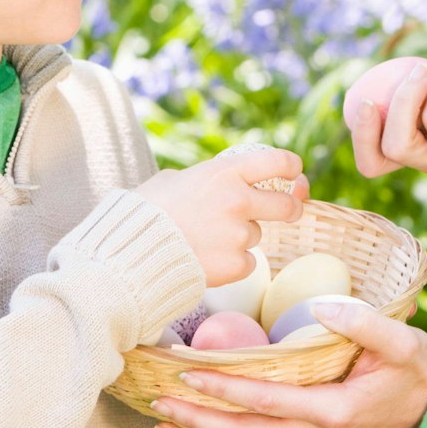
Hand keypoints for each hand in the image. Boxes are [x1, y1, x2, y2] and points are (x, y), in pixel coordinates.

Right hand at [136, 147, 309, 285]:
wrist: (132, 254)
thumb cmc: (145, 213)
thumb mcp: (173, 180)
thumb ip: (203, 179)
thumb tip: (214, 184)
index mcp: (224, 173)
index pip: (276, 162)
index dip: (290, 167)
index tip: (294, 171)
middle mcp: (239, 201)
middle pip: (286, 206)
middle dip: (292, 208)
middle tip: (290, 210)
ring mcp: (239, 235)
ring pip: (255, 236)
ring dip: (240, 238)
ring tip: (204, 240)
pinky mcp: (236, 265)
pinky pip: (246, 262)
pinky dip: (232, 262)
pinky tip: (206, 258)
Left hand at [148, 301, 426, 427]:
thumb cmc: (417, 370)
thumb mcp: (404, 342)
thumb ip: (366, 324)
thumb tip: (324, 305)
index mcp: (335, 412)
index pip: (267, 402)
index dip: (226, 391)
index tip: (190, 375)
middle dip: (198, 422)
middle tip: (157, 404)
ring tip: (162, 425)